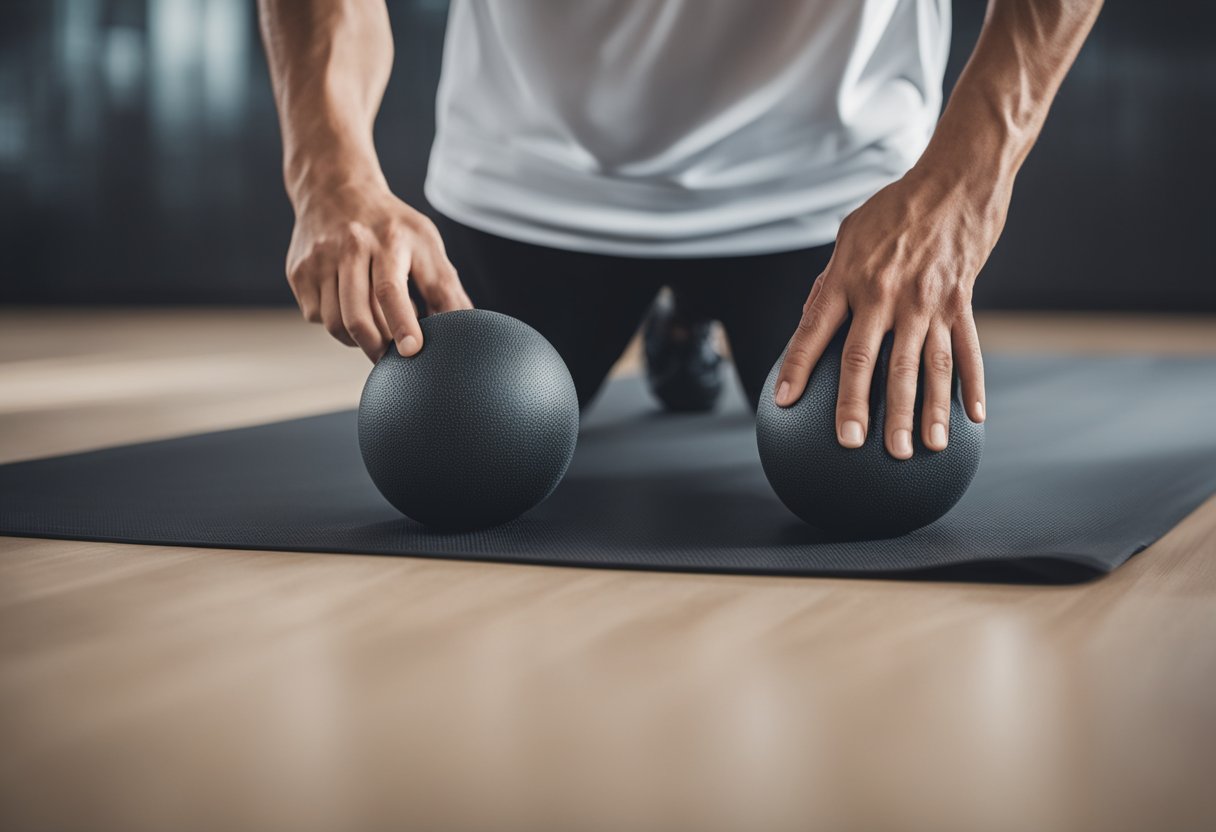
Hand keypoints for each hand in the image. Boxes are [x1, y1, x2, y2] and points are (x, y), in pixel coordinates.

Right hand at [286, 179, 471, 360]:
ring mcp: (319, 258)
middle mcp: (351, 246)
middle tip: (394, 357)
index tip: (412, 350)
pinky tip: (351, 308)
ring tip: (376, 329)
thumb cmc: (391, 224)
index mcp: (389, 239)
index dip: (402, 323)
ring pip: (335, 323)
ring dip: (358, 339)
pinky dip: (337, 324)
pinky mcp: (298, 271)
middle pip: (358, 315)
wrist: (335, 188)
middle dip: (379, 347)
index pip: (391, 289)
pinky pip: (317, 317)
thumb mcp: (426, 242)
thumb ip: (446, 285)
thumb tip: (469, 327)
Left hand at [773, 166, 1007, 457]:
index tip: (783, 401)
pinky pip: (966, 351)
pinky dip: (970, 386)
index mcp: (850, 277)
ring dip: (922, 412)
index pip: (815, 330)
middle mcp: (886, 293)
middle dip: (859, 405)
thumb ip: (828, 283)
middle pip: (868, 359)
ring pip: (922, 366)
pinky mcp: (961, 302)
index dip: (796, 367)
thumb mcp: (849, 236)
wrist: (955, 179)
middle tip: (853, 444)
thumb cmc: (894, 209)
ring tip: (921, 449)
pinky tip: (972, 420)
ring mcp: (927, 301)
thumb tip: (808, 325)